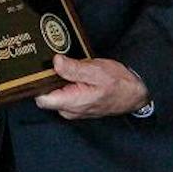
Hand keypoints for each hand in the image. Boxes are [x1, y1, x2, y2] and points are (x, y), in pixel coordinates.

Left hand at [33, 55, 149, 119]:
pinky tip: (72, 71)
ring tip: (67, 65)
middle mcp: (69, 109)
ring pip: (55, 92)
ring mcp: (72, 108)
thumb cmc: (119, 84)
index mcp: (72, 103)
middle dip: (48, 78)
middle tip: (56, 61)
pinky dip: (66, 82)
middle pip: (46, 94)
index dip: (37, 83)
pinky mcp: (76, 104)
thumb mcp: (97, 71)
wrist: (135, 94)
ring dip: (58, 79)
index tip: (40, 68)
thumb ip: (74, 69)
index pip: (41, 98)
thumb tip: (55, 62)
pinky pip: (63, 93)